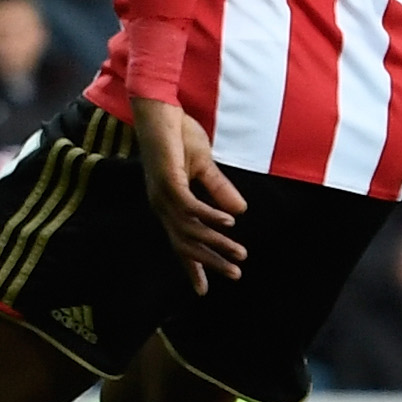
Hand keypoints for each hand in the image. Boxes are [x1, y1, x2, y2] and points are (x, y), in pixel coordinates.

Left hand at [130, 97, 245, 291]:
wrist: (161, 110)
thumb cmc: (178, 136)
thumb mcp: (205, 167)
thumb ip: (219, 190)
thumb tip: (240, 213)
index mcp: (169, 205)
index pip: (180, 243)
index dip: (192, 267)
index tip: (203, 291)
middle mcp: (163, 205)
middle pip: (186, 244)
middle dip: (211, 262)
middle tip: (235, 275)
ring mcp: (163, 194)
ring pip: (190, 229)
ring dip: (216, 242)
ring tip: (240, 253)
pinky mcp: (168, 180)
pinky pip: (189, 206)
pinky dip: (209, 215)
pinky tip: (228, 223)